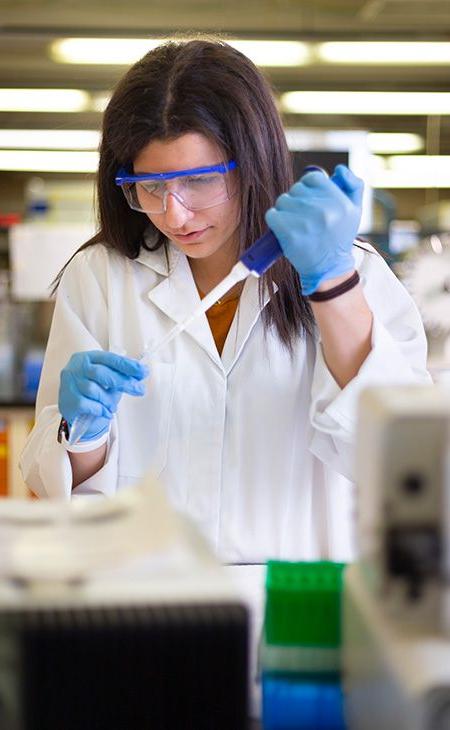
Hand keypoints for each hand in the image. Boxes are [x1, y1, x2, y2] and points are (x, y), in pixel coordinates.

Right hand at [59, 350, 147, 440]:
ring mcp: (69, 384)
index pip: (109, 358)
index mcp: (88, 358)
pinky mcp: (67, 400)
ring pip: (93, 390)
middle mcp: (76, 368)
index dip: (127, 365)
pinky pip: (87, 404)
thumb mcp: (106, 379)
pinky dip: (100, 409)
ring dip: (108, 400)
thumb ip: (120, 375)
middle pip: (101, 373)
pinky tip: (106, 413)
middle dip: (123, 382)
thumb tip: (142, 373)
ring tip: (113, 407)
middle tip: (139, 389)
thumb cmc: (94, 391)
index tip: (143, 371)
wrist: (75, 411)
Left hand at [265, 165, 363, 294]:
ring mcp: (305, 223)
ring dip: (285, 210)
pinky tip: (284, 228)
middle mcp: (323, 211)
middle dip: (297, 200)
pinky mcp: (289, 234)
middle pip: (296, 189)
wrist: (329, 269)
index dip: (309, 187)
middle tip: (303, 215)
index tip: (310, 199)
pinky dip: (275, 220)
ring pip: (283, 201)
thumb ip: (353, 185)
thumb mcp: (355, 210)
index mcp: (339, 202)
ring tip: (294, 223)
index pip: (313, 178)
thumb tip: (338, 169)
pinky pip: (272, 215)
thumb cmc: (339, 237)